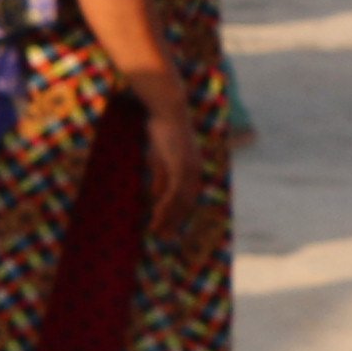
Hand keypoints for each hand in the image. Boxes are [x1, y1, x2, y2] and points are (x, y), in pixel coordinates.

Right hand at [134, 79, 208, 222]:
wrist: (169, 112)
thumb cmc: (163, 130)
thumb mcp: (159, 158)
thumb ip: (160, 177)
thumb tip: (156, 197)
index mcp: (193, 171)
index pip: (187, 199)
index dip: (178, 216)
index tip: (166, 228)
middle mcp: (195, 173)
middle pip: (187, 205)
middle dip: (174, 223)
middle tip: (163, 239)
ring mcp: (190, 171)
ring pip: (180, 202)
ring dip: (168, 219)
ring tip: (156, 232)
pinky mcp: (181, 167)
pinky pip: (174, 193)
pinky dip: (166, 206)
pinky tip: (156, 216)